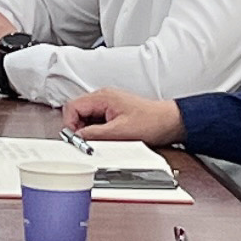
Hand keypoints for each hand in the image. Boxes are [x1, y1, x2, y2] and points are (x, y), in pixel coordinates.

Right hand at [63, 87, 181, 147]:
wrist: (170, 122)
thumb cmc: (152, 121)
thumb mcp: (120, 132)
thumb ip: (95, 134)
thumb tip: (77, 138)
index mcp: (102, 97)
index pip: (72, 107)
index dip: (70, 124)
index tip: (75, 138)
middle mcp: (103, 98)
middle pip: (77, 112)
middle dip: (78, 129)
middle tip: (86, 142)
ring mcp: (108, 105)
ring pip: (86, 118)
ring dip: (88, 131)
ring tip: (100, 140)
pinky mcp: (113, 113)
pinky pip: (96, 121)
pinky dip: (97, 131)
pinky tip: (106, 138)